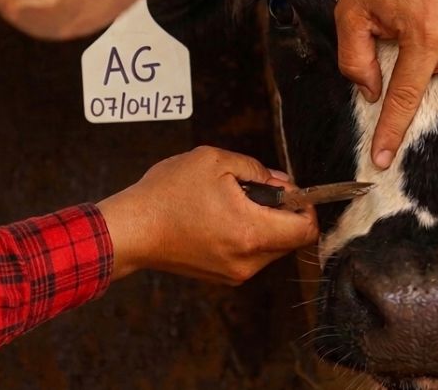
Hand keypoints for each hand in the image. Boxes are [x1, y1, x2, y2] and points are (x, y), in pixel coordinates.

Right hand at [96, 146, 317, 284]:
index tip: (289, 190)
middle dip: (282, 212)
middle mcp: (248, 260)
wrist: (131, 229)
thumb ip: (255, 169)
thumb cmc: (167, 194)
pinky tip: (220, 217)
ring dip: (263, 224)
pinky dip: (246, 236)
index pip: (306, 230)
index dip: (306, 206)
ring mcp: (234, 273)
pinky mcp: (222, 277)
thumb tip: (280, 182)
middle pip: (290, 239)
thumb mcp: (213, 161)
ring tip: (231, 202)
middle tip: (255, 189)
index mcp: (251, 232)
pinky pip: (250, 255)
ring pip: (271, 248)